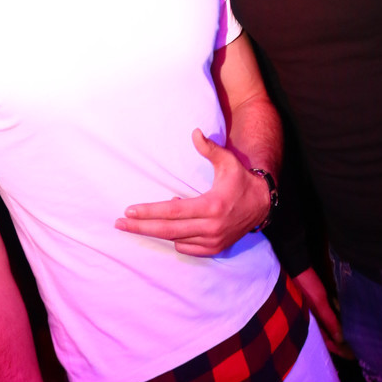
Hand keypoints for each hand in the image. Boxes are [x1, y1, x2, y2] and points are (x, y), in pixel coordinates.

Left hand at [115, 127, 269, 255]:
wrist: (262, 204)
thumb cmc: (240, 180)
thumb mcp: (227, 161)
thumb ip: (209, 148)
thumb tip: (195, 132)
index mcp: (211, 206)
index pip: (171, 212)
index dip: (148, 212)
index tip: (129, 211)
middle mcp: (210, 228)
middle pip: (167, 231)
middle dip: (140, 228)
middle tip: (119, 224)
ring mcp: (213, 241)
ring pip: (175, 240)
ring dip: (157, 231)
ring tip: (141, 222)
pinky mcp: (215, 249)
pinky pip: (186, 248)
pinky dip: (176, 239)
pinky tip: (170, 227)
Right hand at [293, 267, 353, 358]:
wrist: (296, 266)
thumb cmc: (306, 285)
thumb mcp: (319, 302)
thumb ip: (329, 320)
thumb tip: (340, 338)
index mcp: (309, 323)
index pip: (325, 341)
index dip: (337, 348)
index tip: (351, 354)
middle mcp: (309, 320)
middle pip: (325, 336)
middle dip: (337, 342)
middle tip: (353, 346)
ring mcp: (311, 312)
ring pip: (324, 326)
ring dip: (335, 331)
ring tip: (350, 335)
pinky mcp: (313, 304)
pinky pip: (324, 317)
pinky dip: (332, 321)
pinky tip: (340, 320)